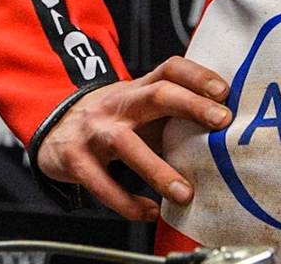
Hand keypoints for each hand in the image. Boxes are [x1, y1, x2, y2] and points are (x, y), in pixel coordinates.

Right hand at [36, 56, 231, 219]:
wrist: (54, 128)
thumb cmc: (110, 121)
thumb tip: (225, 127)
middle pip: (155, 95)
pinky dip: (128, 203)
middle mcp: (118, 105)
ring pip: (127, 145)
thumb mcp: (138, 108)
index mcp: (137, 90)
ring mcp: (95, 131)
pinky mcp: (77, 161)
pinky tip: (150, 211)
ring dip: (158, 170)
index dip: (197, 76)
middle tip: (222, 122)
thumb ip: (172, 114)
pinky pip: (104, 185)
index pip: (169, 69)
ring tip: (184, 193)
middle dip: (190, 105)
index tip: (224, 91)